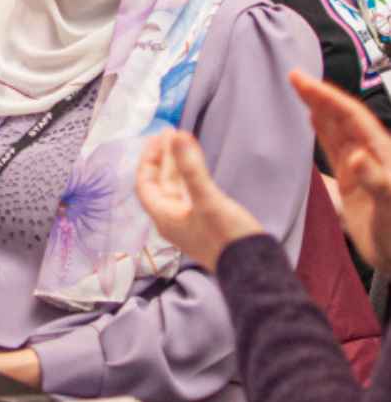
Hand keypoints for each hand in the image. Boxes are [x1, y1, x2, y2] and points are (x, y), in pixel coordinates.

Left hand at [136, 130, 262, 271]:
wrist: (256, 270)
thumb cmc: (227, 237)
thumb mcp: (208, 200)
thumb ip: (191, 167)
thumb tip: (177, 135)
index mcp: (164, 217)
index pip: (145, 184)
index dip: (149, 159)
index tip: (158, 138)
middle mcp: (172, 219)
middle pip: (162, 183)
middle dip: (165, 157)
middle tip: (171, 131)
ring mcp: (189, 221)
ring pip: (177, 186)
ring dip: (179, 164)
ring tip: (183, 140)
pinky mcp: (206, 221)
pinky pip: (191, 192)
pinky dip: (191, 175)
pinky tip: (196, 163)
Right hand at [291, 69, 390, 272]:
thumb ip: (376, 180)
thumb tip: (355, 156)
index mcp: (381, 152)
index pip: (350, 115)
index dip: (326, 96)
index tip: (302, 80)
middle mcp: (371, 154)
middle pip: (342, 116)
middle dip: (320, 95)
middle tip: (294, 76)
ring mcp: (361, 167)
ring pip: (337, 129)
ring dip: (319, 108)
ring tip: (300, 89)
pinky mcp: (352, 181)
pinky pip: (334, 147)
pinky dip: (322, 131)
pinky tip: (313, 121)